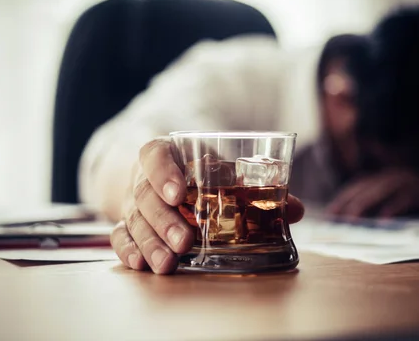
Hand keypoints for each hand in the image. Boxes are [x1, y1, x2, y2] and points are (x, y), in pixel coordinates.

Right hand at [110, 138, 304, 273]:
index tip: (179, 191)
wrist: (167, 174)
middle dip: (164, 220)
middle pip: (144, 194)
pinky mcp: (128, 222)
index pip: (155, 154)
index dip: (163, 171)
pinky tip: (143, 265)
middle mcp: (144, 177)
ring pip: (134, 219)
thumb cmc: (201, 171)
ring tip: (169, 262)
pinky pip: (121, 235)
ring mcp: (133, 201)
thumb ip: (256, 189)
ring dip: (150, 242)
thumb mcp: (224, 171)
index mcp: (166, 153)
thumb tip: (297, 209)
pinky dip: (130, 251)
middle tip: (184, 240)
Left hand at [326, 168, 418, 219]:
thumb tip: (360, 221)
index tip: (329, 214)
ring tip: (351, 221)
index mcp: (386, 177)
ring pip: (379, 192)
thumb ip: (381, 205)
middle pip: (364, 188)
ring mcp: (408, 180)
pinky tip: (383, 220)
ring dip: (363, 206)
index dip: (342, 198)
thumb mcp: (400, 202)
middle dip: (347, 204)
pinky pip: (404, 199)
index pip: (357, 186)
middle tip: (335, 220)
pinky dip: (392, 209)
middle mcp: (394, 175)